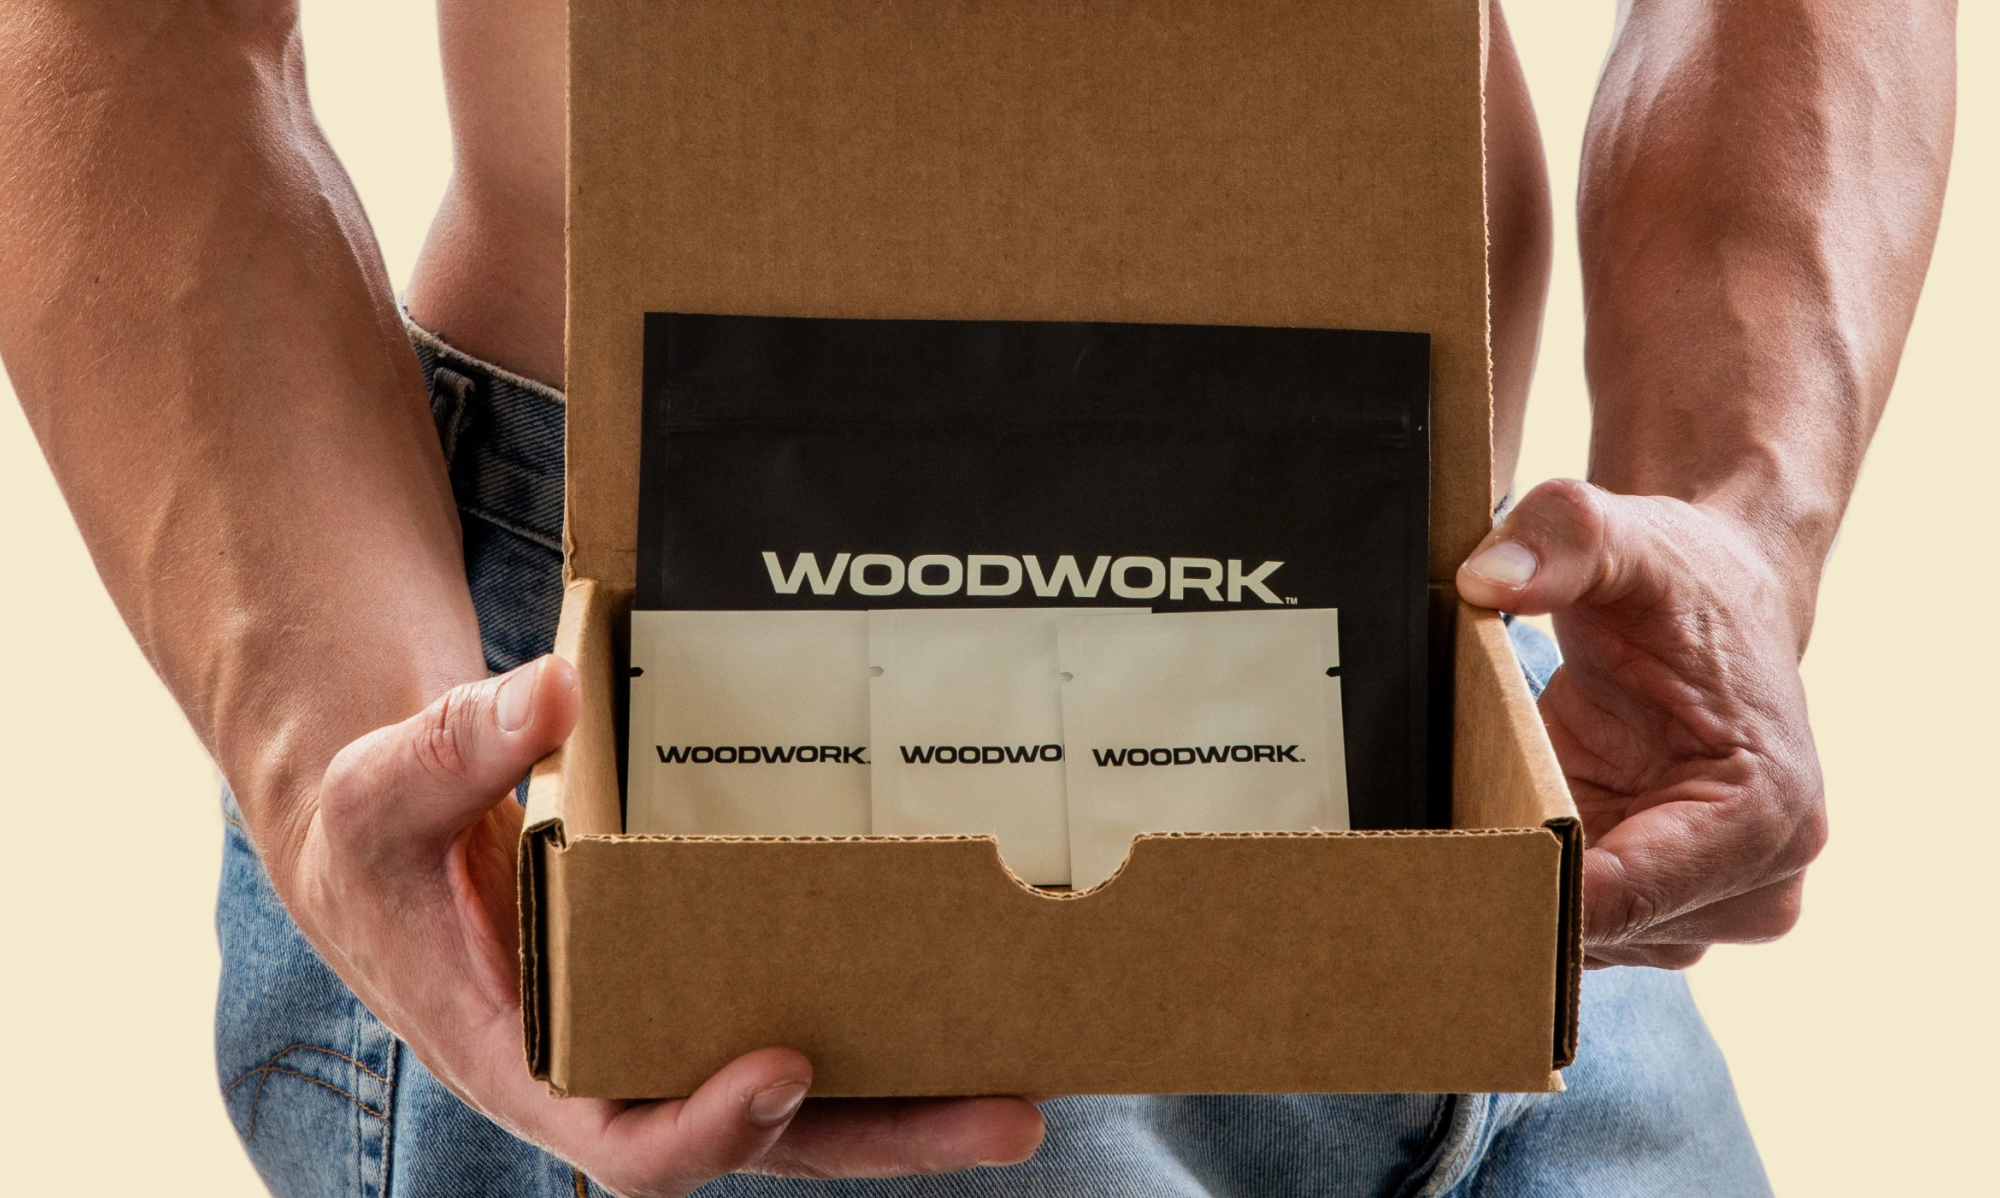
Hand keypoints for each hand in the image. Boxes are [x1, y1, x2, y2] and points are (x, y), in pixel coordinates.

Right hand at [288, 655, 1044, 1195]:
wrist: (393, 844)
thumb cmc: (377, 837)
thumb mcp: (382, 790)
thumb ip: (452, 750)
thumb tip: (548, 692)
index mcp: (528, 1059)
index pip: (622, 1143)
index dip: (705, 1127)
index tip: (785, 1067)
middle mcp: (617, 1072)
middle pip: (768, 1139)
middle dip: (888, 1136)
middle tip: (1011, 1110)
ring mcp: (674, 1039)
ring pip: (811, 1103)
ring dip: (917, 1101)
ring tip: (1034, 1075)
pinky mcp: (709, 995)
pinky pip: (811, 1027)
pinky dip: (886, 1034)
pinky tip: (977, 1002)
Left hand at [1457, 479, 1827, 968]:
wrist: (1717, 601)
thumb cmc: (1681, 582)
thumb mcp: (1623, 539)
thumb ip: (1562, 542)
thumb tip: (1485, 579)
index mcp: (1764, 811)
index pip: (1624, 896)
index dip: (1526, 887)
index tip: (1442, 870)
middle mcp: (1757, 882)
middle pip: (1603, 935)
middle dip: (1514, 900)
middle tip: (1420, 866)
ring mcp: (1710, 907)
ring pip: (1585, 946)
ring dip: (1519, 902)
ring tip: (1453, 845)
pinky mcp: (1662, 909)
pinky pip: (1579, 931)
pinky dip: (1531, 895)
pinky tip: (1488, 850)